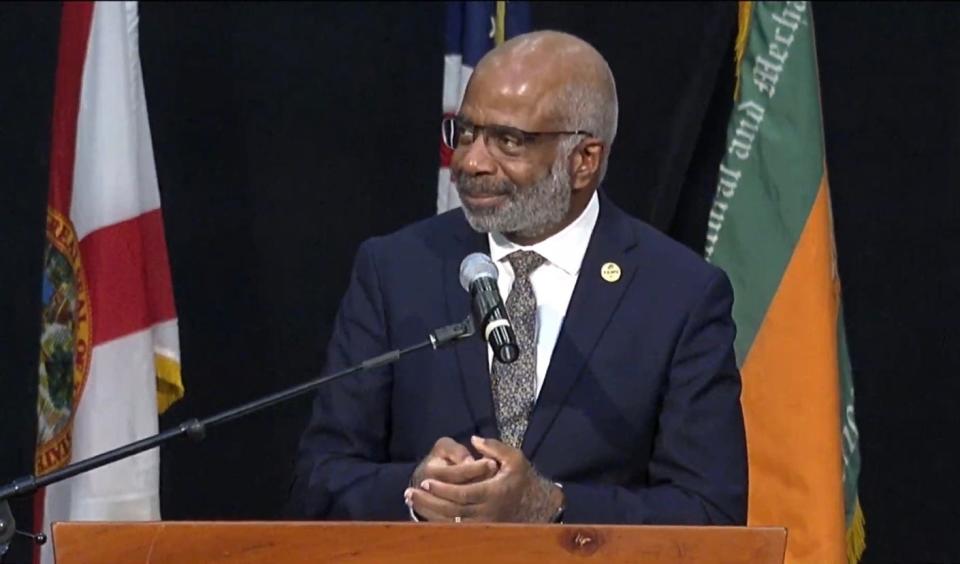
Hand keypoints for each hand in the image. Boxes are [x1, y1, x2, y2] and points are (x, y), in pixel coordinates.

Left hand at [407, 436, 562, 522]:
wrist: (537, 505)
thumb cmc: (522, 478)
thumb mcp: (514, 457)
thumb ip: (494, 447)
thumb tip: (474, 440)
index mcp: (494, 492)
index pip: (463, 493)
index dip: (443, 489)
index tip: (426, 481)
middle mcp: (488, 512)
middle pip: (453, 510)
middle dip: (429, 501)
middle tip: (410, 492)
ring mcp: (484, 524)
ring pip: (451, 522)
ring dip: (429, 512)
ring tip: (411, 500)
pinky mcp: (481, 530)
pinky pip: (455, 529)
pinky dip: (437, 522)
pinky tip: (423, 512)